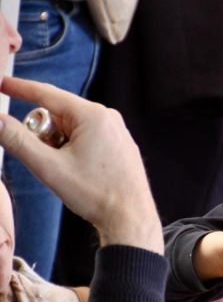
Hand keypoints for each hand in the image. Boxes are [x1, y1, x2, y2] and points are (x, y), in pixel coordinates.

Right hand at [0, 77, 161, 252]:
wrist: (131, 218)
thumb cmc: (95, 194)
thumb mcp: (49, 167)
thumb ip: (17, 141)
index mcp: (93, 115)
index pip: (48, 94)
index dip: (21, 89)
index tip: (2, 84)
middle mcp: (109, 118)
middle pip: (59, 115)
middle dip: (45, 134)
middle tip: (50, 160)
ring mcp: (117, 131)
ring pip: (72, 128)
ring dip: (60, 145)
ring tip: (70, 170)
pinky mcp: (121, 145)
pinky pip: (88, 138)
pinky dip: (75, 150)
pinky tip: (82, 172)